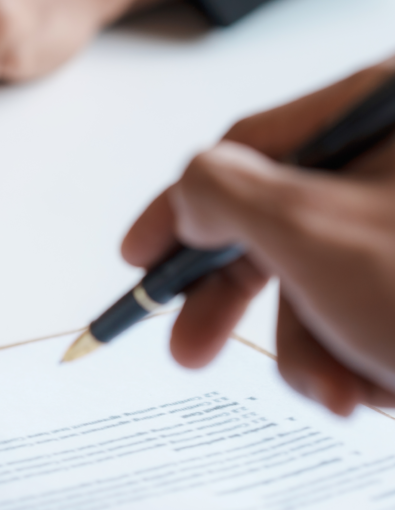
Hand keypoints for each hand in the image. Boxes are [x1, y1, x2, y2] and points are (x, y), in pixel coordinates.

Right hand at [123, 58, 394, 415]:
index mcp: (384, 116)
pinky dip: (365, 360)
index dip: (177, 209)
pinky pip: (370, 312)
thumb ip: (222, 195)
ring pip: (326, 283)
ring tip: (346, 393)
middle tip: (191, 349)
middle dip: (246, 305)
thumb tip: (187, 195)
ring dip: (319, 353)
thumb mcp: (314, 232)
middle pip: (287, 224)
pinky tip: (385, 388)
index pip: (250, 147)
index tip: (139, 259)